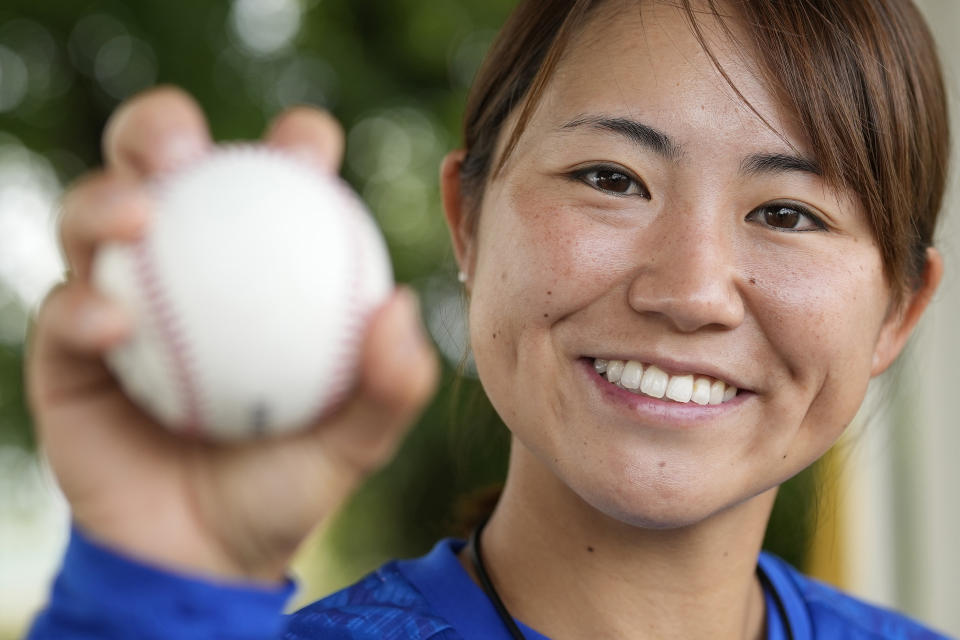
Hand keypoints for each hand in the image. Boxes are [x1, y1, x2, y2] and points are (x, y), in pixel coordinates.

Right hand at [26, 86, 437, 582]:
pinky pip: (63, 313)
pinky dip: (83, 308)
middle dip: (160, 129)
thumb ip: (388, 384)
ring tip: (139, 215)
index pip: (272, 188)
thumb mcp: (354, 442)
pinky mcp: (67, 352)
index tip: (308, 145)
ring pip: (92, 221)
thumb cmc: (286, 484)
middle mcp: (184, 271)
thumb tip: (400, 307)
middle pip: (162, 172)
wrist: (205, 558)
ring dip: (104, 200)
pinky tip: (113, 323)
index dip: (290, 145)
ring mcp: (119, 301)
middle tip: (184, 144)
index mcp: (258, 271)